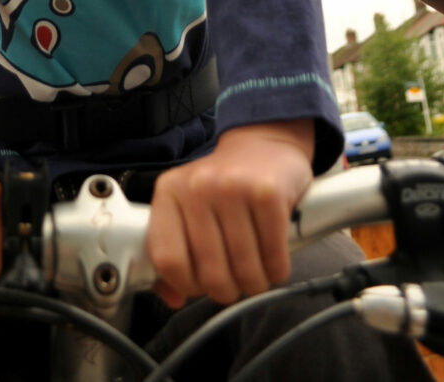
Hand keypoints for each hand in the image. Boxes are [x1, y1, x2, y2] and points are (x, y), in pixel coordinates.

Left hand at [147, 120, 313, 306]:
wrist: (264, 145)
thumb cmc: (224, 185)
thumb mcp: (188, 208)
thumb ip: (175, 251)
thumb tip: (172, 298)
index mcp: (169, 191)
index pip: (167, 259)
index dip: (185, 284)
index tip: (199, 285)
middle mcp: (198, 186)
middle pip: (210, 272)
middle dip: (227, 291)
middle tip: (235, 282)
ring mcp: (233, 188)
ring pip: (244, 270)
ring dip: (254, 283)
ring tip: (256, 272)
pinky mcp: (268, 194)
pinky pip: (274, 258)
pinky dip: (277, 271)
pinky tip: (273, 260)